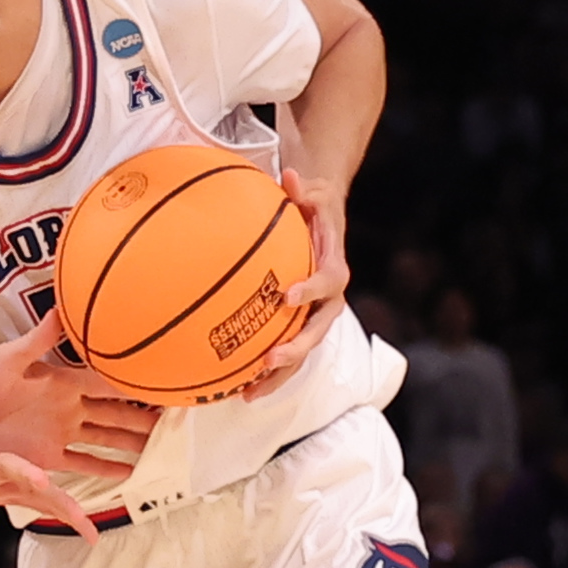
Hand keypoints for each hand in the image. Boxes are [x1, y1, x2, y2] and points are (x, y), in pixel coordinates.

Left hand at [0, 318, 157, 476]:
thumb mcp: (8, 359)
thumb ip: (39, 339)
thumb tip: (62, 305)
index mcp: (61, 379)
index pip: (107, 379)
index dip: (136, 380)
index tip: (166, 379)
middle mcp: (68, 406)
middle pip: (117, 411)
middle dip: (147, 415)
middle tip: (180, 420)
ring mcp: (61, 431)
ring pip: (108, 438)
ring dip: (135, 443)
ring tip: (165, 448)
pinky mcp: (49, 456)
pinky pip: (86, 463)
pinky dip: (108, 470)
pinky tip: (131, 474)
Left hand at [234, 166, 352, 399]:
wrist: (322, 220)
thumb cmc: (313, 206)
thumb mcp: (312, 192)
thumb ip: (303, 188)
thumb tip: (290, 175)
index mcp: (333, 267)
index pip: (329, 281)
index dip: (311, 290)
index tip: (287, 297)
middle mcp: (327, 299)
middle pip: (318, 329)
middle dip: (296, 348)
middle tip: (271, 359)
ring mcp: (313, 316)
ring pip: (302, 351)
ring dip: (279, 375)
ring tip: (249, 393)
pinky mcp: (298, 326)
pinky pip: (284, 352)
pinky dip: (263, 372)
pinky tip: (235, 388)